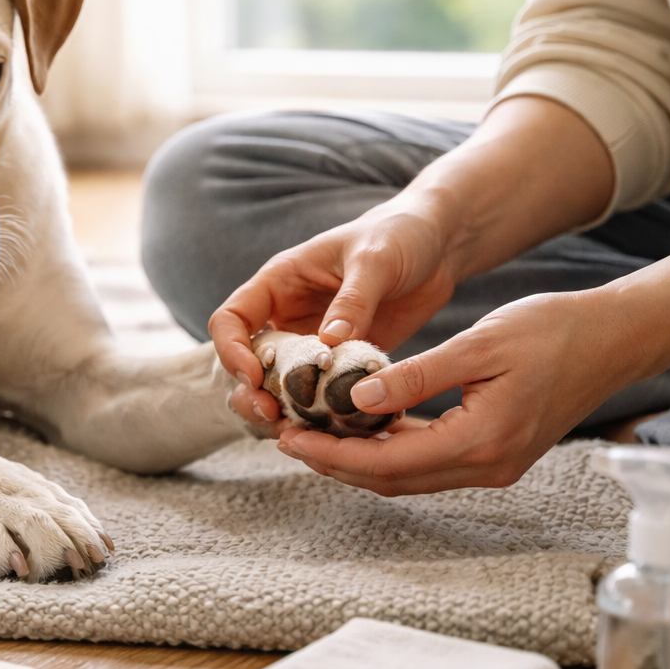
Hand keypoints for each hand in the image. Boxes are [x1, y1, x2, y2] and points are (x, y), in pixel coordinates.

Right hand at [207, 96, 616, 431]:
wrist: (438, 245)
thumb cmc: (399, 236)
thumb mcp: (375, 260)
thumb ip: (352, 300)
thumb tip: (328, 344)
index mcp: (279, 283)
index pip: (231, 321)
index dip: (232, 351)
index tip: (254, 377)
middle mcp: (288, 316)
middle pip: (247, 364)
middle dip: (252, 394)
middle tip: (274, 417)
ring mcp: (313, 343)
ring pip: (280, 387)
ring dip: (283, 412)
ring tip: (301, 432)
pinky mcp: (343, 364)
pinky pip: (323, 395)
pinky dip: (325, 414)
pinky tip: (342, 429)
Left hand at [274, 290, 636, 493]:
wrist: (614, 339)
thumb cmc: (552, 330)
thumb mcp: (479, 344)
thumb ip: (418, 376)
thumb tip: (357, 398)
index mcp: (482, 442)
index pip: (387, 462)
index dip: (333, 454)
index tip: (289, 436)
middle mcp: (487, 467)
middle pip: (392, 480)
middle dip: (335, 463)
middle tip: (285, 437)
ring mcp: (494, 467)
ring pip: (409, 476)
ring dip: (359, 460)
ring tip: (312, 432)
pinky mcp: (496, 455)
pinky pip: (430, 462)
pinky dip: (390, 449)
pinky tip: (362, 425)